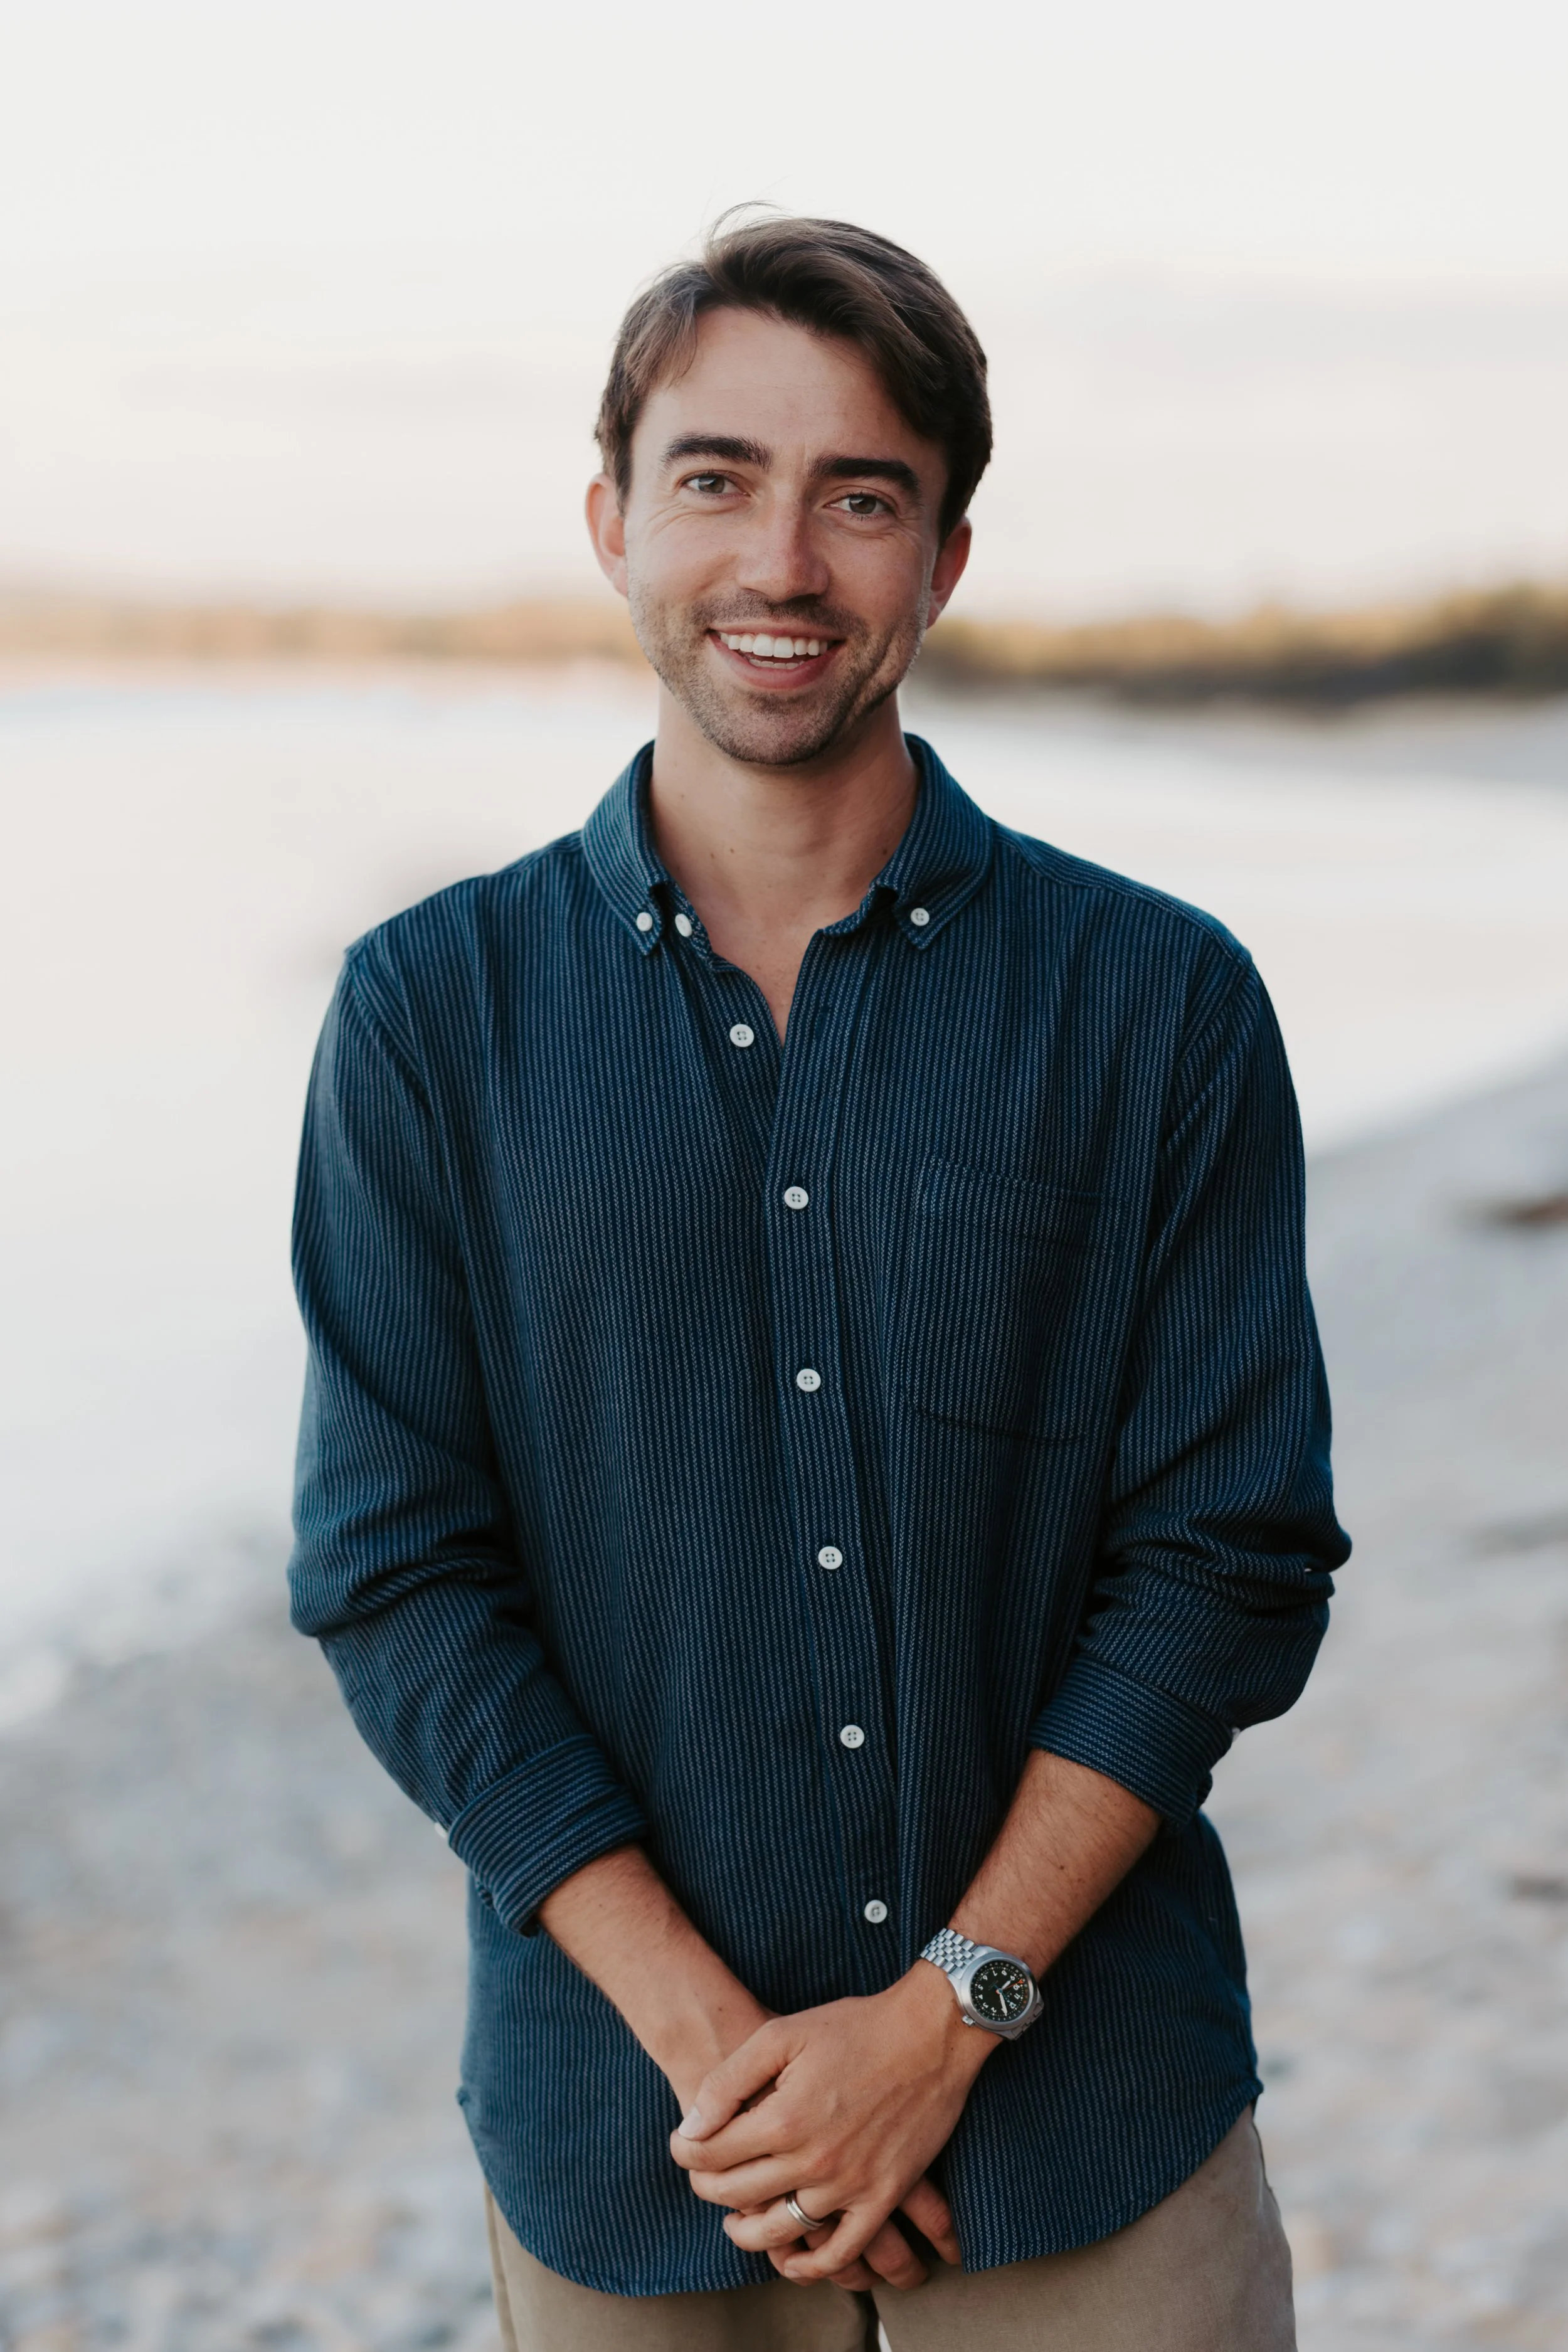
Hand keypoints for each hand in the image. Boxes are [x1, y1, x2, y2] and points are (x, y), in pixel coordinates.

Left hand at [670, 1962, 988, 2284]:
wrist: (930, 2033)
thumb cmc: (854, 2027)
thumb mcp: (781, 2034)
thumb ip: (729, 2082)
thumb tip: (691, 2127)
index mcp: (782, 2119)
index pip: (710, 2155)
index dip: (686, 2150)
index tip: (683, 2143)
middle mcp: (813, 2161)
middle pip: (736, 2195)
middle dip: (707, 2186)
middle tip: (702, 2174)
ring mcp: (850, 2185)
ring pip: (781, 2231)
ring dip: (746, 2232)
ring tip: (734, 2220)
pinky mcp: (883, 2197)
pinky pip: (842, 2253)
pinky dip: (811, 2266)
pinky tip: (791, 2259)